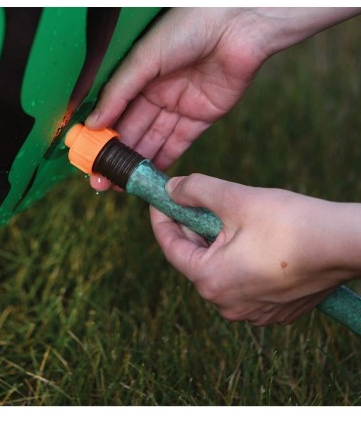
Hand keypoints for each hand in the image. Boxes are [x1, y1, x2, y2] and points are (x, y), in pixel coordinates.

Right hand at [87, 7, 267, 189]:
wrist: (238, 25)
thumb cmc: (188, 28)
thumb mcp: (144, 59)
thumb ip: (118, 93)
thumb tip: (92, 123)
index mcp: (138, 76)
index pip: (114, 112)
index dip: (101, 136)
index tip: (88, 157)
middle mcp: (156, 92)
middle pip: (132, 130)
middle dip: (117, 156)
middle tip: (101, 180)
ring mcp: (179, 106)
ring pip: (153, 140)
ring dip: (137, 163)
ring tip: (120, 184)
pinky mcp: (202, 117)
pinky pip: (179, 143)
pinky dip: (164, 160)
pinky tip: (148, 177)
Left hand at [150, 174, 360, 325]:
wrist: (343, 245)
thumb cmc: (290, 222)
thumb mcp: (235, 198)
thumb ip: (196, 190)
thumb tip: (171, 189)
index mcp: (210, 280)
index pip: (170, 247)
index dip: (161, 219)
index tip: (159, 201)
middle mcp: (226, 304)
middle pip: (195, 259)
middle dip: (192, 230)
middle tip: (194, 203)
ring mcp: (251, 312)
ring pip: (220, 271)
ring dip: (217, 245)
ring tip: (228, 220)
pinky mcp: (272, 311)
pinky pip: (243, 283)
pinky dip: (239, 261)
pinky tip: (252, 242)